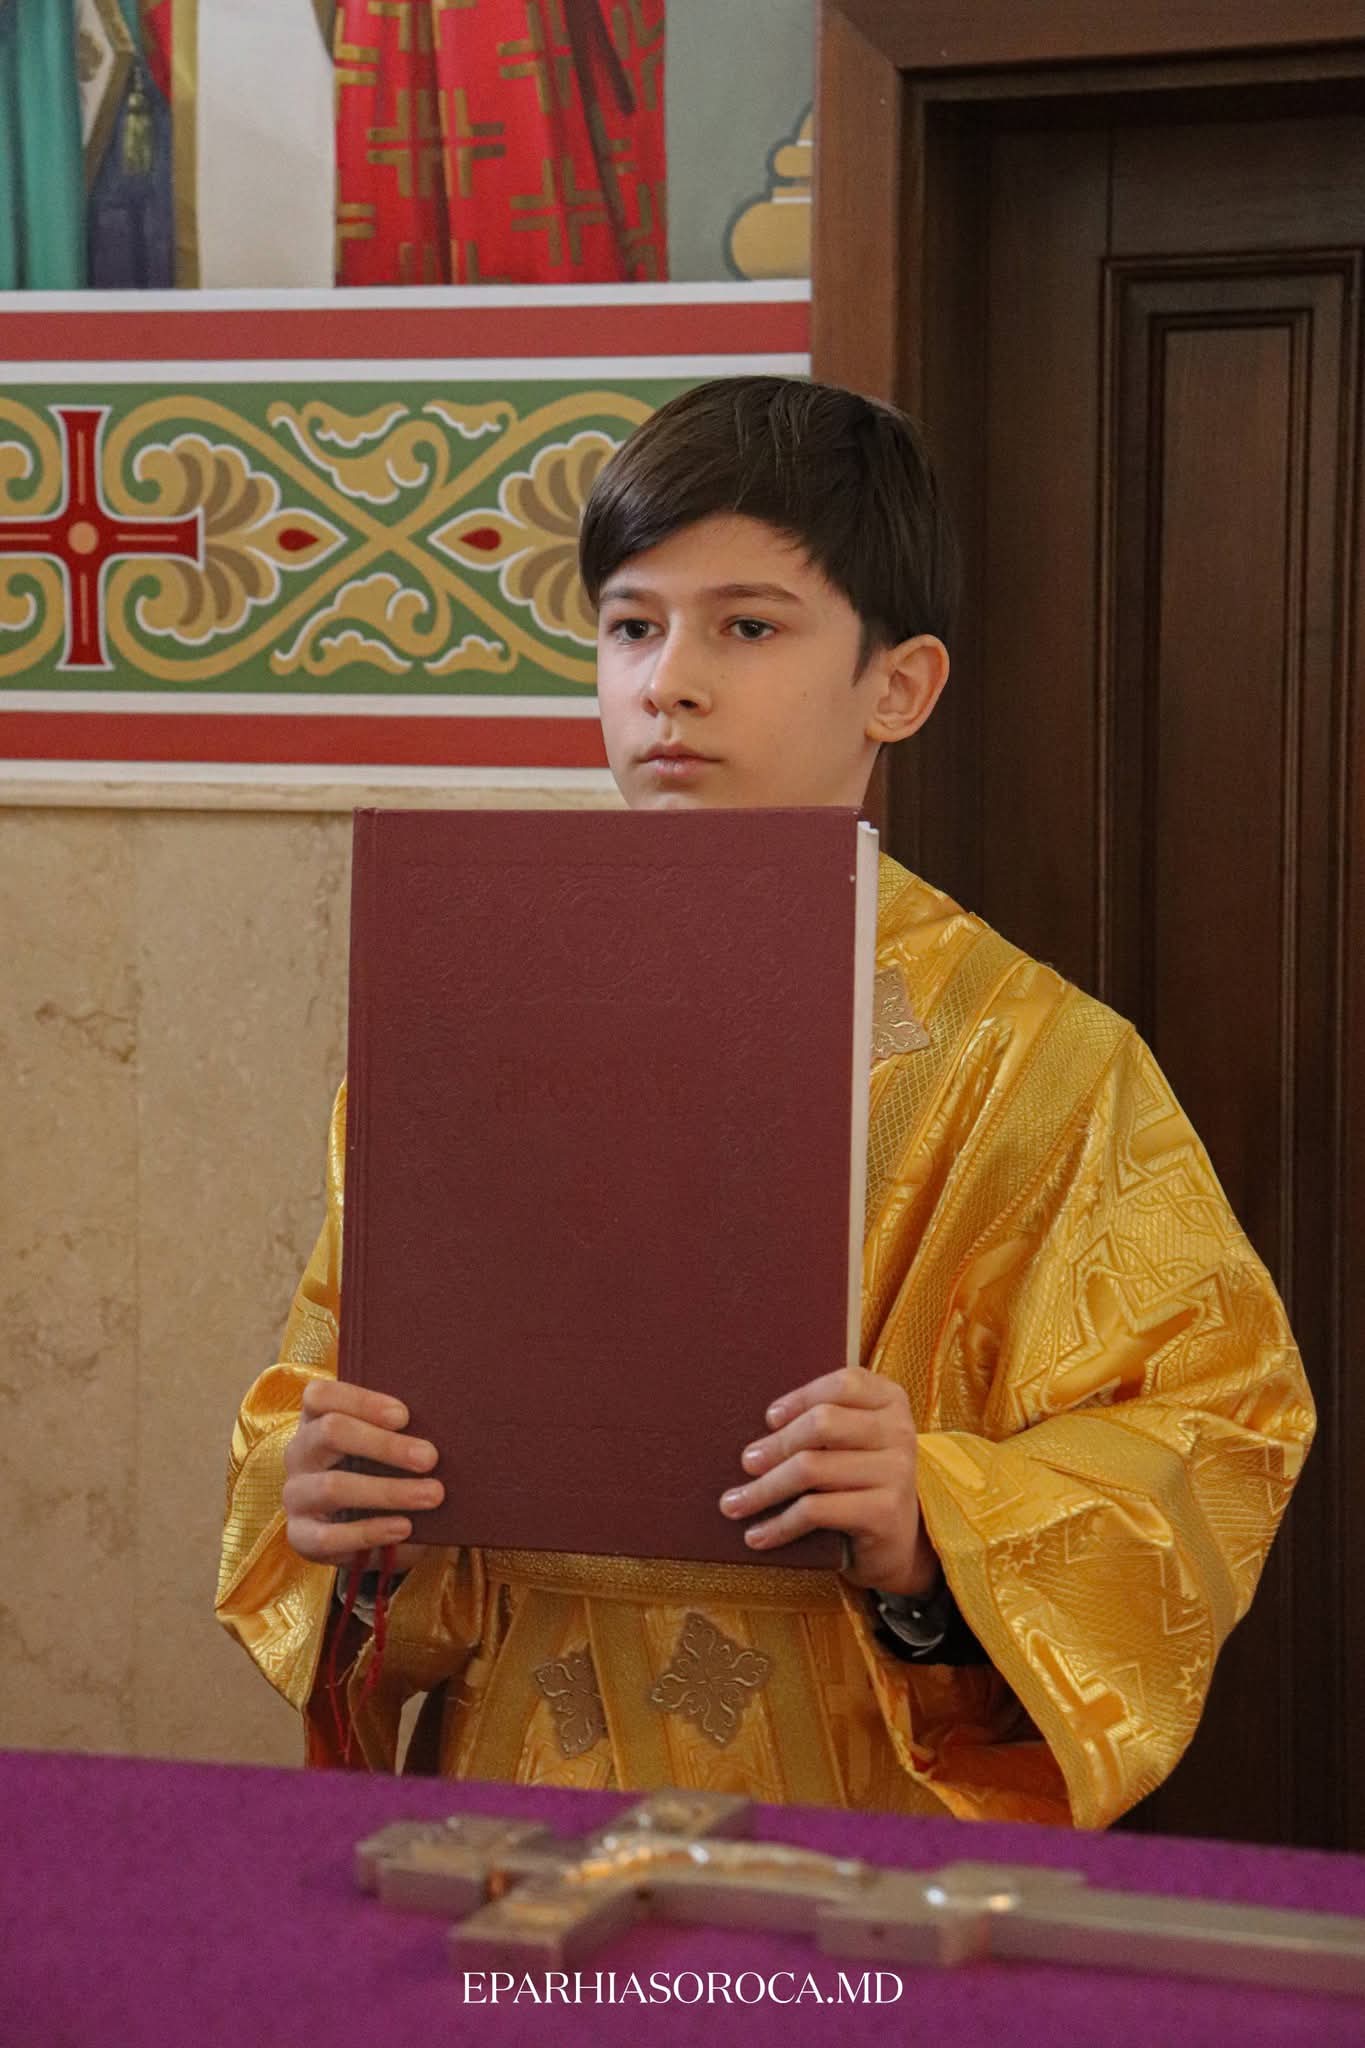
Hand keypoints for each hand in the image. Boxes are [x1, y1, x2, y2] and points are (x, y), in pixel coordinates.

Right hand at [282, 1378, 443, 1573]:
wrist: (367, 1531)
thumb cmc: (382, 1472)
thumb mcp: (387, 1448)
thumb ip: (401, 1432)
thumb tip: (446, 1424)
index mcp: (315, 1420)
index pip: (320, 1395)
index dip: (361, 1401)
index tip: (404, 1415)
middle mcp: (299, 1453)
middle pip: (330, 1432)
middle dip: (385, 1444)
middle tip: (430, 1457)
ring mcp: (295, 1496)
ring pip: (333, 1486)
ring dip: (388, 1491)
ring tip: (432, 1495)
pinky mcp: (301, 1537)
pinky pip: (330, 1536)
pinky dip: (371, 1531)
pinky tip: (404, 1527)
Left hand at [718, 1366, 937, 1596]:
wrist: (897, 1542)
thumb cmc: (858, 1481)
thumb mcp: (850, 1442)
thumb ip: (822, 1421)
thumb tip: (761, 1425)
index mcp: (890, 1401)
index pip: (843, 1384)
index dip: (801, 1397)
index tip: (769, 1419)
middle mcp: (899, 1432)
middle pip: (822, 1424)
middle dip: (776, 1445)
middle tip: (747, 1462)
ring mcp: (896, 1472)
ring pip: (811, 1468)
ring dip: (764, 1490)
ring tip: (734, 1504)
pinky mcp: (884, 1513)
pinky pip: (816, 1510)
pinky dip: (779, 1524)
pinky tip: (758, 1535)